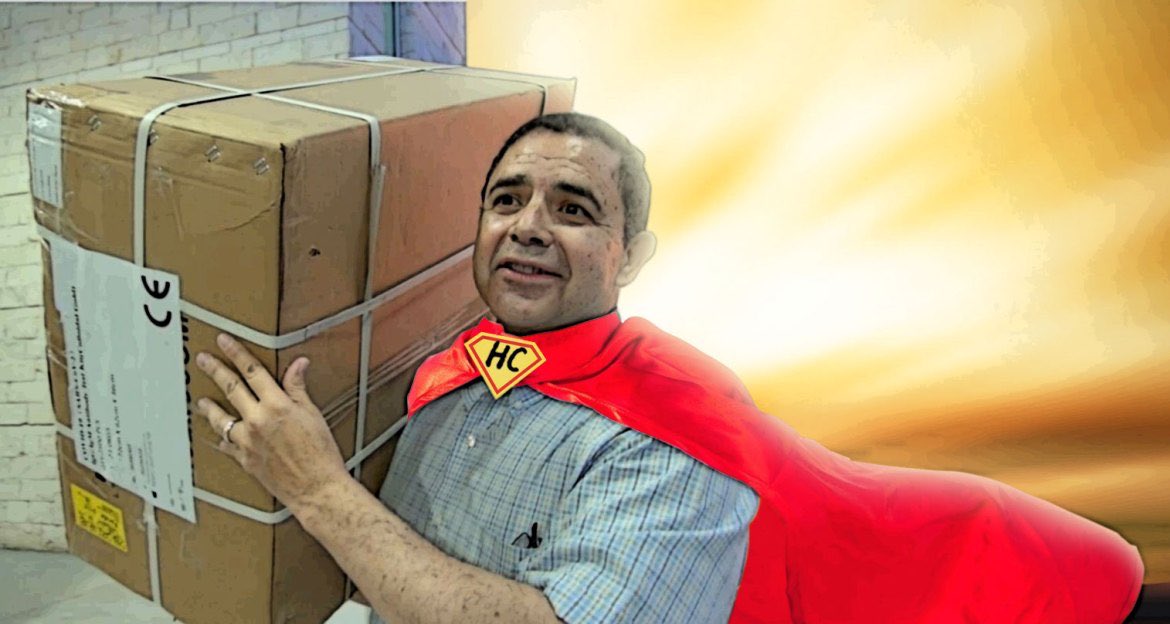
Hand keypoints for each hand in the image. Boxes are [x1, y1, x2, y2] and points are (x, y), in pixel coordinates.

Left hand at [194, 333, 348, 508]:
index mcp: (277, 405)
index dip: (237, 353)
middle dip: (216, 370)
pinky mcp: (245, 460)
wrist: (317, 489)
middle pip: (231, 388)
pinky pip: (226, 445)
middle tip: (203, 359)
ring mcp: (247, 441)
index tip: (224, 341)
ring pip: (221, 418)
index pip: (253, 372)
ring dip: (210, 407)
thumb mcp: (314, 415)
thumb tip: (298, 364)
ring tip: (202, 401)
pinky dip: (221, 438)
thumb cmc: (321, 454)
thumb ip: (299, 388)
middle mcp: (257, 421)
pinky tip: (216, 435)